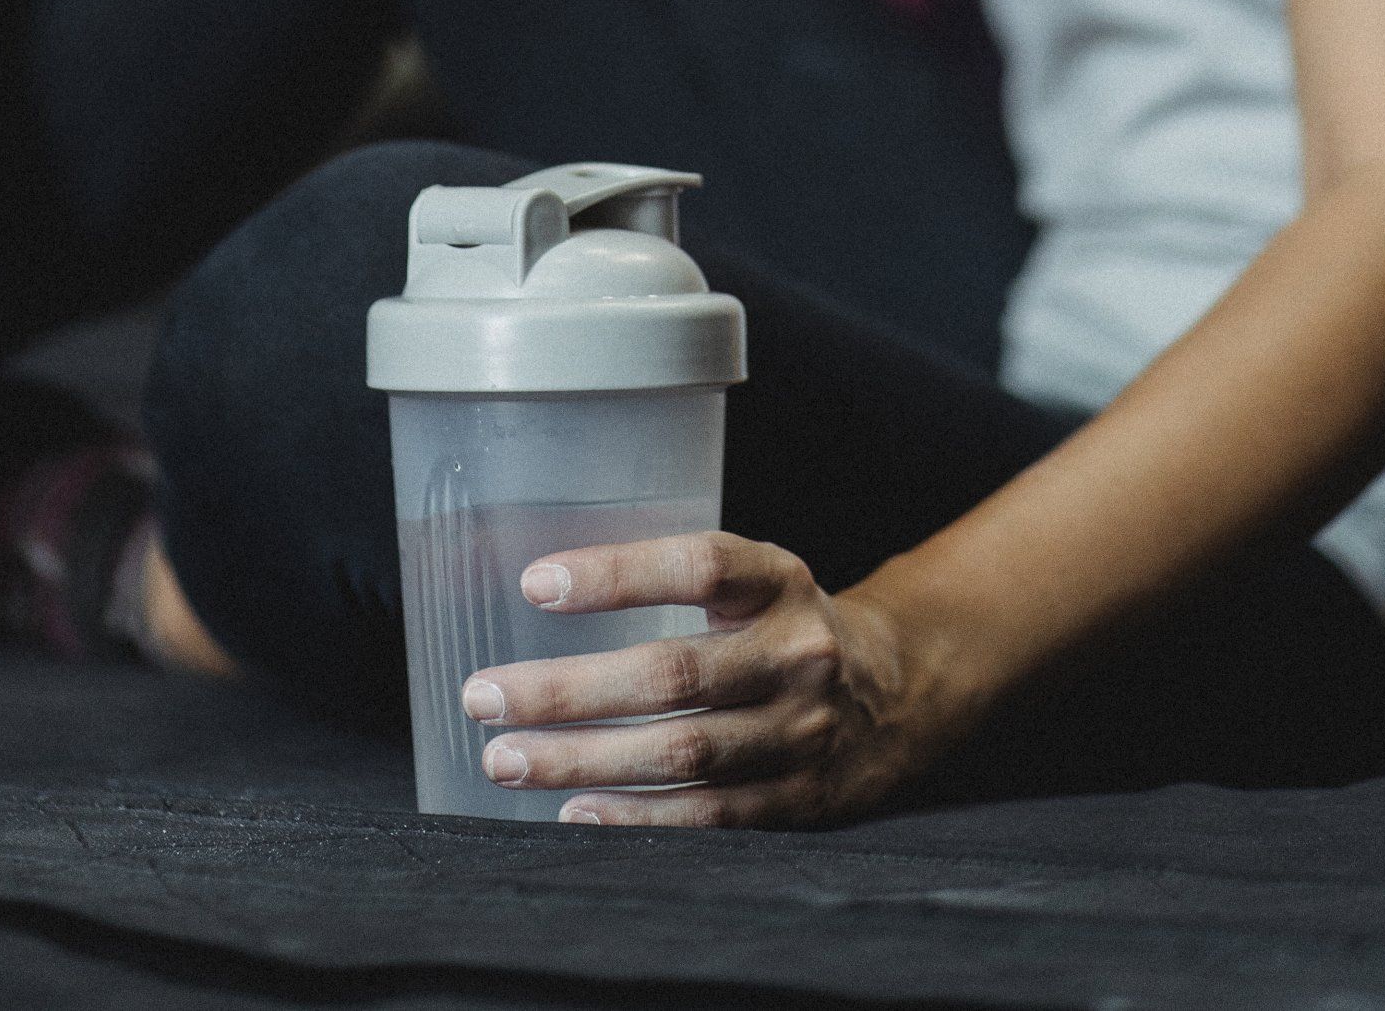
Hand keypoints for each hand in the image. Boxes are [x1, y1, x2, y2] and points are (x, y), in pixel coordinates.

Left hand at [460, 531, 1011, 828]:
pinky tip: (574, 811)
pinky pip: (709, 814)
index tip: (535, 585)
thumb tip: (526, 595)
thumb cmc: (781, 629)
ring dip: (583, 760)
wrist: (901, 691)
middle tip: (483, 696)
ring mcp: (803, 731)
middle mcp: (798, 653)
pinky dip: (636, 817)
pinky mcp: (800, 798)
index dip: (617, 575)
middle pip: (675, 674)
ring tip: (506, 759)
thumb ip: (663, 583)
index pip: (699, 566)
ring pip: (683, 752)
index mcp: (778, 582)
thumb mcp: (748, 581)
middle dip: (567, 691)